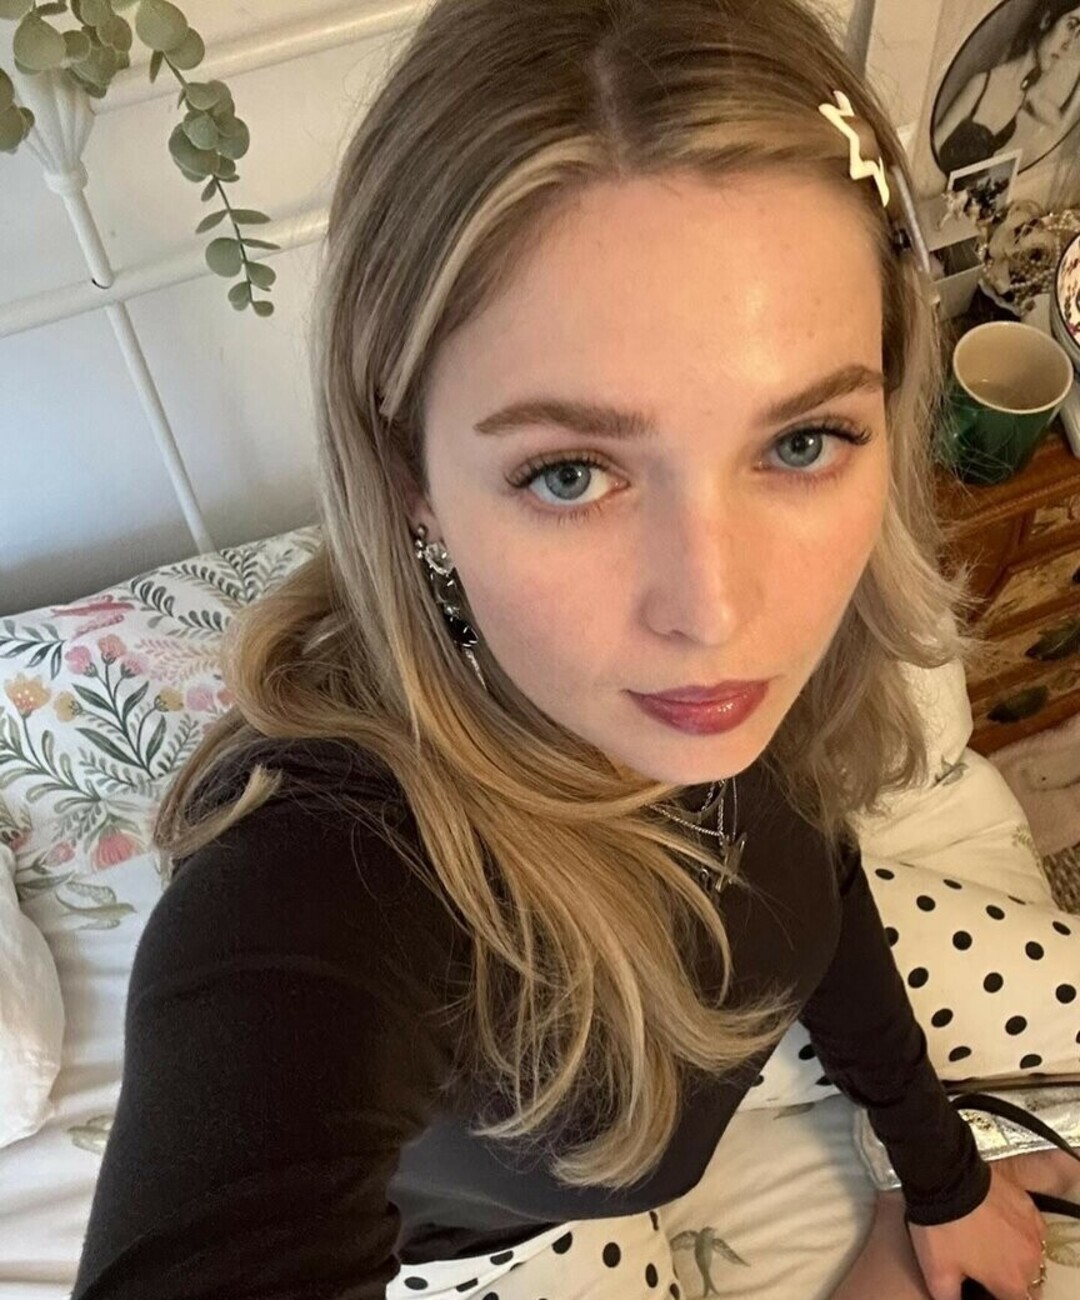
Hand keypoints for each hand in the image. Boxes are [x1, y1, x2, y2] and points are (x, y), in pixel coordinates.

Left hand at [908, 1163, 1045, 1299]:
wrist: (946, 1180)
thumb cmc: (943, 1229)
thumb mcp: (936, 1273)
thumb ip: (950, 1298)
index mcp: (1011, 1281)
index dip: (1000, 1296)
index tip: (986, 1286)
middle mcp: (1029, 1260)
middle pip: (1027, 1281)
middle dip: (1010, 1278)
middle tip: (986, 1265)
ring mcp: (1032, 1232)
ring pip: (1032, 1255)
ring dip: (1017, 1255)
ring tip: (992, 1243)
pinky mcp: (1028, 1207)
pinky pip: (1032, 1228)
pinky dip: (1021, 1231)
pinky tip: (1002, 1224)